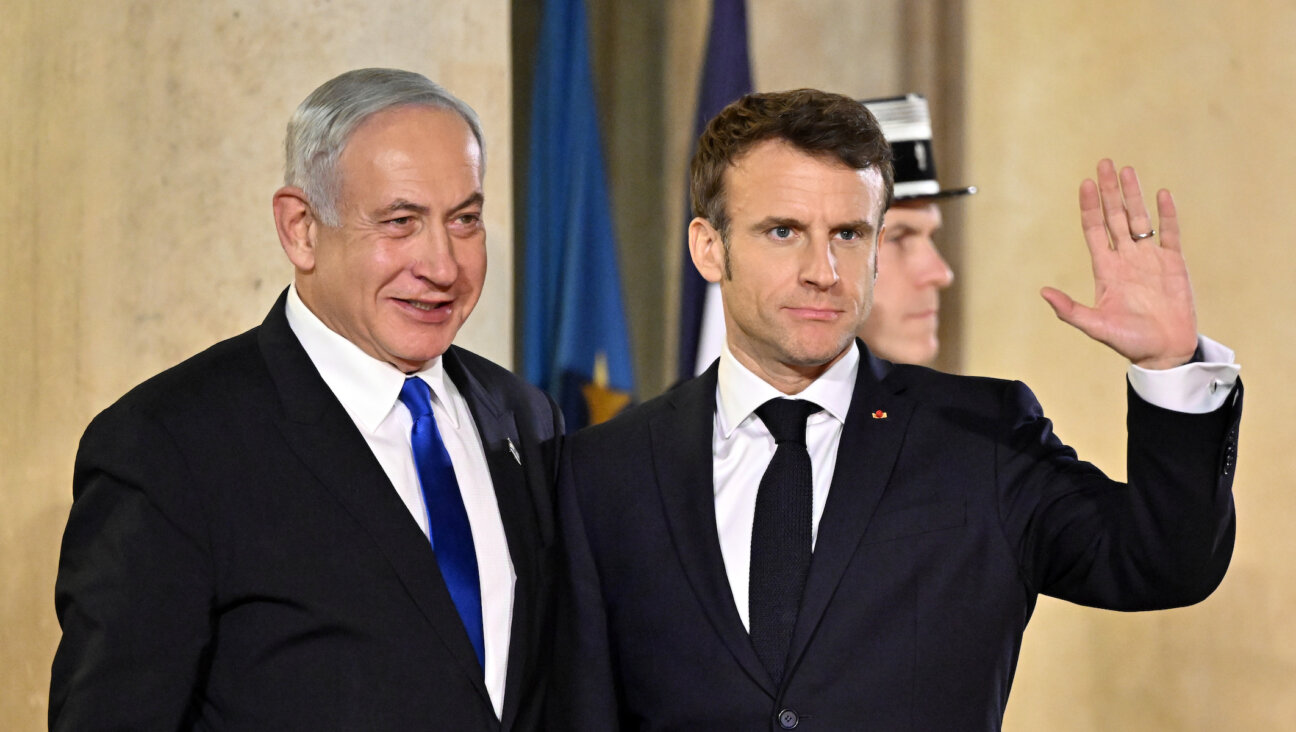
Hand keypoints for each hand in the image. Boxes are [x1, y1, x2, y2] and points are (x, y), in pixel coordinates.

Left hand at [1040, 159, 1197, 369]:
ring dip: (1134, 195)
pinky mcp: (1174, 263)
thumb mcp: (1095, 325)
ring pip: (1140, 219)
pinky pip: (1170, 233)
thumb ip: (1070, 309)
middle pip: (1115, 217)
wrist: (1164, 351)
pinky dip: (1167, 214)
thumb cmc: (1129, 341)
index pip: (1094, 230)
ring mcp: (1150, 258)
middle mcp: (1126, 259)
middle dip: (1109, 191)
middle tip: (1104, 163)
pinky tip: (1161, 194)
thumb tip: (1043, 292)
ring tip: (1126, 170)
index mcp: (1106, 269)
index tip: (1084, 184)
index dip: (1089, 207)